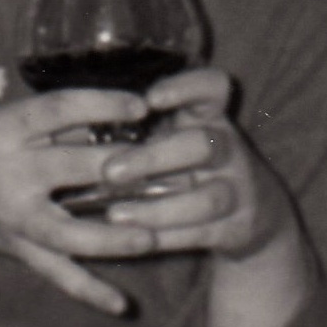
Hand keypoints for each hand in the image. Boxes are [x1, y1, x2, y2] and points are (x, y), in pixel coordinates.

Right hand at [0, 90, 168, 313]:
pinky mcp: (19, 249)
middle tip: (173, 166)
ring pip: (66, 233)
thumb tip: (133, 112)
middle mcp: (7, 173)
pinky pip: (57, 273)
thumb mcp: (14, 117)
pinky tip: (122, 304)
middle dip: (123, 169)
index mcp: (6, 128)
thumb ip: (64, 120)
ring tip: (150, 239)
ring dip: (110, 239)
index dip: (101, 106)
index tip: (143, 106)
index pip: (57, 110)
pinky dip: (89, 291)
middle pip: (70, 169)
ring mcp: (12, 217)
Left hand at [94, 67, 292, 263]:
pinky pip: (203, 234)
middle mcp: (228, 149)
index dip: (186, 88)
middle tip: (110, 172)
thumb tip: (74, 125)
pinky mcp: (237, 227)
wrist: (252, 214)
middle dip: (154, 158)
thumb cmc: (190, 167)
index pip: (212, 87)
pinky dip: (167, 237)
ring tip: (115, 215)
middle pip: (203, 145)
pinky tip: (135, 239)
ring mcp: (238, 189)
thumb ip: (137, 130)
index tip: (150, 100)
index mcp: (210, 117)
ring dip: (158, 209)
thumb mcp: (174, 138)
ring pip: (207, 199)